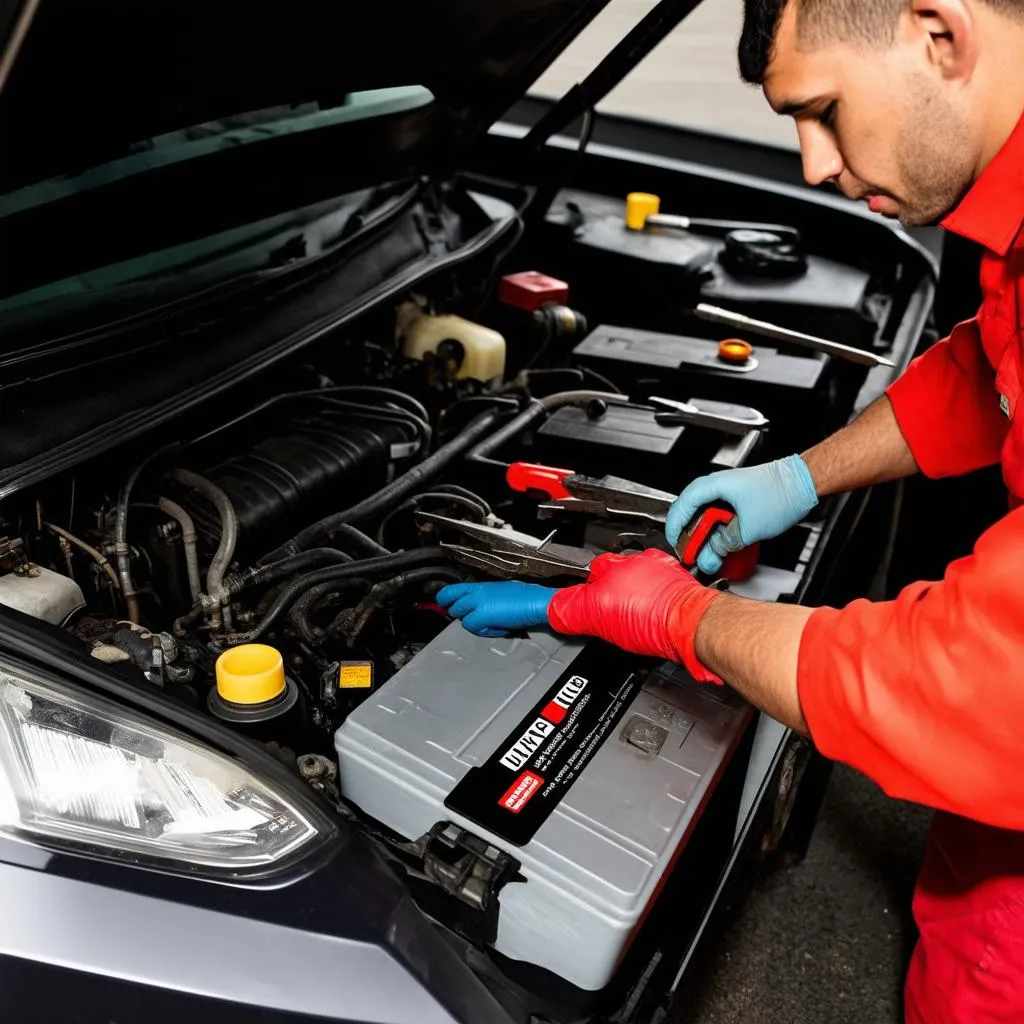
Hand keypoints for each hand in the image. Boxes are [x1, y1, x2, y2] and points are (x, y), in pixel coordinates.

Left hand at [436, 581, 555, 637]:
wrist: (537, 602)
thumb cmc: (526, 597)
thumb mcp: (503, 592)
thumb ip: (487, 597)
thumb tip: (480, 605)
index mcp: (482, 585)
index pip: (452, 590)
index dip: (444, 598)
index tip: (442, 603)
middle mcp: (477, 592)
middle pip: (454, 606)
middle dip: (460, 614)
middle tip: (472, 618)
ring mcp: (478, 604)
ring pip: (463, 619)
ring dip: (474, 624)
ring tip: (491, 624)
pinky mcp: (482, 616)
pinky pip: (473, 628)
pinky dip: (484, 631)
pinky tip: (496, 627)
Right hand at [548, 549, 721, 681]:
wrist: (694, 625)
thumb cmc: (655, 619)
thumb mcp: (598, 618)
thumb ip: (571, 611)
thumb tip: (552, 609)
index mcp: (615, 567)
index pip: (588, 571)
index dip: (582, 589)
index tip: (579, 600)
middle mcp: (640, 563)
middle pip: (614, 574)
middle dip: (610, 591)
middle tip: (608, 613)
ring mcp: (663, 572)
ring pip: (639, 580)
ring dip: (634, 595)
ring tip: (633, 617)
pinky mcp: (680, 586)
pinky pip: (662, 588)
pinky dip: (655, 601)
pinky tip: (653, 619)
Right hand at [665, 455, 817, 574]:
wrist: (803, 484)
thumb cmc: (781, 493)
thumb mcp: (748, 528)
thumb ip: (724, 544)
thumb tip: (711, 554)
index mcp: (711, 487)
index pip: (680, 509)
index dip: (675, 532)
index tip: (678, 548)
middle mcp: (714, 487)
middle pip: (690, 515)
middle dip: (691, 539)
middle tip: (695, 556)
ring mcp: (724, 493)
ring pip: (704, 517)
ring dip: (706, 537)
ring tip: (711, 554)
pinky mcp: (735, 500)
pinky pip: (718, 517)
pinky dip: (717, 532)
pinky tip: (723, 544)